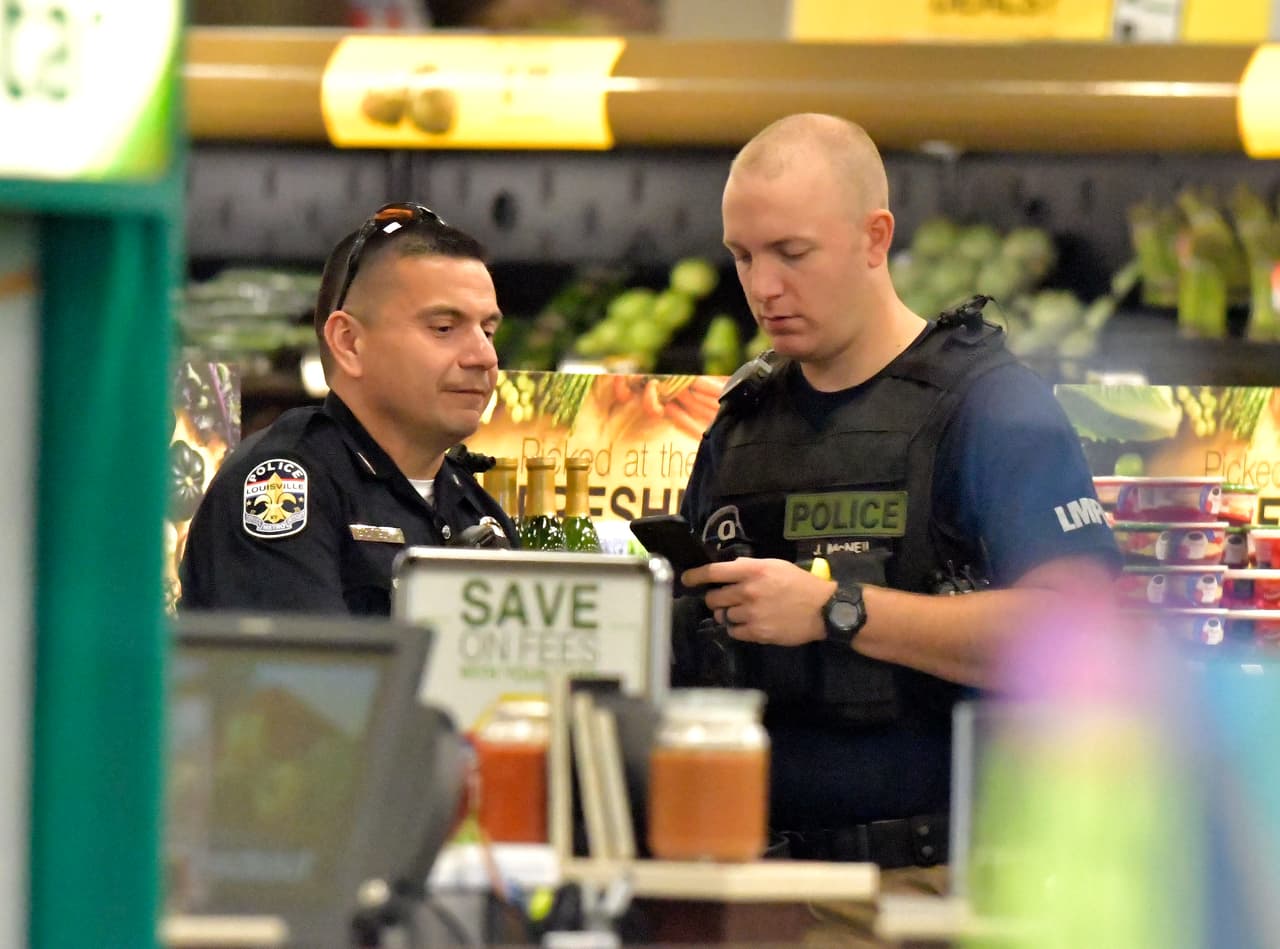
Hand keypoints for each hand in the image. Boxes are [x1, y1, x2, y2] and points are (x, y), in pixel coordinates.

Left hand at [682, 557, 835, 645]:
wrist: (823, 609)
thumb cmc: (799, 584)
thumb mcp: (775, 566)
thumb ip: (750, 568)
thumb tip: (727, 572)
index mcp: (753, 571)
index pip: (714, 572)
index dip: (696, 575)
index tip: (686, 579)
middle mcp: (748, 591)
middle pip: (714, 598)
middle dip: (716, 600)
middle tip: (725, 601)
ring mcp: (752, 613)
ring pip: (724, 616)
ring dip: (729, 615)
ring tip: (745, 613)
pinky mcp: (757, 632)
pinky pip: (734, 632)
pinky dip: (737, 629)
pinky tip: (749, 624)